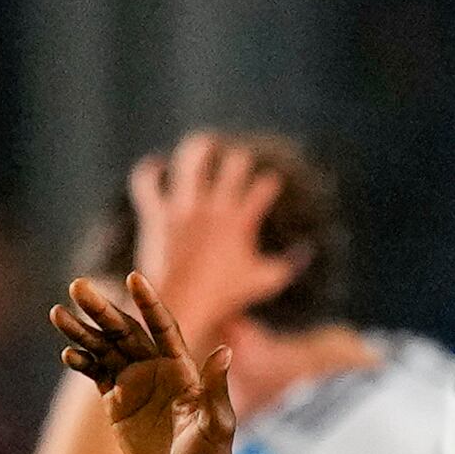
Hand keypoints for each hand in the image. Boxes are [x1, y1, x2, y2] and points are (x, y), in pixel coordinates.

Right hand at [47, 274, 239, 453]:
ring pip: (104, 349)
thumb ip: (215, 388)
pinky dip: (82, 362)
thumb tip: (225, 351)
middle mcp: (156, 368)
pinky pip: (96, 375)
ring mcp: (134, 384)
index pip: (162, 326)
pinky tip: (68, 352)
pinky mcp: (117, 403)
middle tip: (77, 287)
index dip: (148, 303)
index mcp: (181, 368)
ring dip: (82, 331)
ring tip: (57, 313)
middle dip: (101, 309)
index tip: (134, 277)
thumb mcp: (217, 423)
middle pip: (124, 331)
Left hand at [126, 132, 313, 346]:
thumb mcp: (264, 282)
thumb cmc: (224, 297)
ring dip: (199, 147)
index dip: (268, 184)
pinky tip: (157, 165)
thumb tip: (307, 250)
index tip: (267, 188)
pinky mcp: (157, 214)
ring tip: (205, 145)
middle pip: (234, 164)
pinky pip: (147, 181)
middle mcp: (213, 208)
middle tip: (237, 167)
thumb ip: (290, 265)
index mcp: (241, 220)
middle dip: (239, 161)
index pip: (264, 187)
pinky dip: (149, 170)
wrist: (183, 308)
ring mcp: (183, 208)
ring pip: (191, 158)